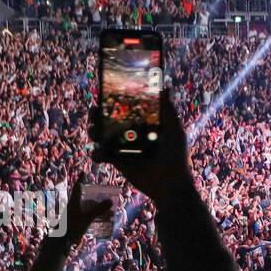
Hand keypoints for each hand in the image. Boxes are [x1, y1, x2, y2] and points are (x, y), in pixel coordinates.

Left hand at [52, 181, 114, 247]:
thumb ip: (99, 210)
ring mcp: (72, 215)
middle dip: (91, 196)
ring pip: (84, 208)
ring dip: (93, 207)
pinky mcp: (73, 223)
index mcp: (74, 202)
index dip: (81, 179)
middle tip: (100, 195)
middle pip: (82, 198)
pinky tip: (98, 221)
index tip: (84, 173)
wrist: (61, 242)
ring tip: (105, 211)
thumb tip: (111, 201)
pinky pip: (84, 216)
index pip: (78, 187)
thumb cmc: (72, 227)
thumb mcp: (87, 218)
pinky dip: (92, 215)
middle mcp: (72, 207)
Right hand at [91, 89, 191, 204]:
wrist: (170, 184)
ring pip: (101, 135)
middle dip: (98, 114)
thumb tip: (165, 86)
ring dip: (93, 131)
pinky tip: (101, 153)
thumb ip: (168, 109)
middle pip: (108, 119)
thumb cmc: (176, 156)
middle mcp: (131, 133)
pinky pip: (101, 154)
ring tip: (95, 132)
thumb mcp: (175, 130)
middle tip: (95, 111)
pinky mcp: (117, 161)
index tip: (106, 92)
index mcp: (143, 122)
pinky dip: (97, 153)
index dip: (114, 100)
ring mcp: (123, 147)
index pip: (125, 107)